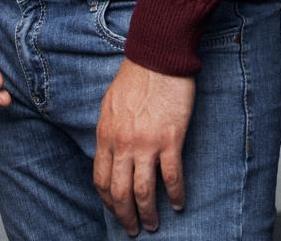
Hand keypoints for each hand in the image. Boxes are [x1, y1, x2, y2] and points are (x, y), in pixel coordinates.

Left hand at [93, 57, 193, 235]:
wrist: (157, 56)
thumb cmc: (135, 77)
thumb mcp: (111, 104)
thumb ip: (110, 131)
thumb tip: (110, 153)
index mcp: (107, 135)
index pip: (101, 179)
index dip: (108, 201)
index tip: (116, 211)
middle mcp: (123, 143)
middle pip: (120, 192)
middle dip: (126, 216)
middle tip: (134, 229)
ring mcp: (146, 143)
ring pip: (144, 191)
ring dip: (149, 213)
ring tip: (154, 224)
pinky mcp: (170, 139)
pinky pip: (172, 177)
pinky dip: (177, 195)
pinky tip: (180, 204)